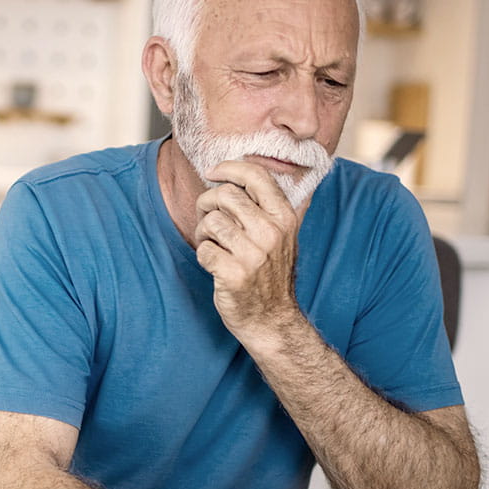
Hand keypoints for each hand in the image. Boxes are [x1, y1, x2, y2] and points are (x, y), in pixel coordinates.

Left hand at [193, 160, 311, 338]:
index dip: (229, 168)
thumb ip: (277, 206)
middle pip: (225, 195)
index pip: (256, 176)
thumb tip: (279, 170)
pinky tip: (214, 264)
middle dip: (207, 204)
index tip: (213, 172)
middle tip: (208, 219)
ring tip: (213, 244)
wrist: (271, 320)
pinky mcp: (233, 275)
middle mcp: (271, 233)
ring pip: (211, 221)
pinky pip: (203, 249)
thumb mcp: (285, 236)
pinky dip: (203, 255)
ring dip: (203, 232)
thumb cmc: (271, 275)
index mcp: (285, 218)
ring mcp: (253, 255)